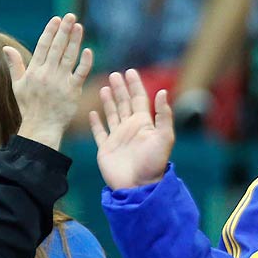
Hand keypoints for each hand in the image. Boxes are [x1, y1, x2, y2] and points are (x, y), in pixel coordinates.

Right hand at [8, 14, 92, 149]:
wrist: (41, 127)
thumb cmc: (29, 107)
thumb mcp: (17, 86)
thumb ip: (14, 65)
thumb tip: (6, 48)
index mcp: (34, 71)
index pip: (43, 46)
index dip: (50, 31)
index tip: (56, 19)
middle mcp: (47, 74)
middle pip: (57, 47)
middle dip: (64, 30)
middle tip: (71, 16)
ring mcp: (61, 82)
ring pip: (69, 57)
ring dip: (74, 41)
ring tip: (79, 27)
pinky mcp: (73, 91)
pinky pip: (80, 73)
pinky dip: (85, 62)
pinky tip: (88, 50)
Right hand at [91, 69, 175, 190]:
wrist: (138, 186)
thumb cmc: (153, 163)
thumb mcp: (164, 137)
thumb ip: (163, 115)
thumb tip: (163, 92)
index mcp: (144, 124)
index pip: (139, 99)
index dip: (135, 85)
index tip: (130, 71)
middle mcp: (130, 128)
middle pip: (124, 103)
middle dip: (120, 88)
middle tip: (115, 74)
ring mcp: (117, 138)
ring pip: (112, 114)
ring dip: (109, 101)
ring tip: (104, 87)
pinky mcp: (106, 149)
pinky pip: (99, 132)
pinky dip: (96, 122)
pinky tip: (93, 113)